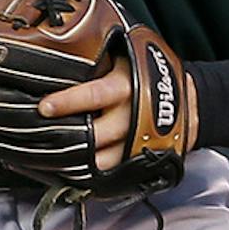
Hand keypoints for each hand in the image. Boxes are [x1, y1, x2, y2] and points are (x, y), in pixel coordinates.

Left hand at [37, 65, 166, 170]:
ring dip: (76, 161)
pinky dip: (91, 175)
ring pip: (103, 161)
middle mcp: (133, 117)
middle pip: (96, 135)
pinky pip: (112, 174)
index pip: (94, 95)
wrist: (188, 103)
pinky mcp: (139, 160)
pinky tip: (72, 171)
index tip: (44, 107)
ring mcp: (137, 143)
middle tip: (40, 138)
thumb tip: (60, 54)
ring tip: (49, 158)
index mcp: (127, 88)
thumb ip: (99, 61)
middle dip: (67, 138)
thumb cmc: (150, 77)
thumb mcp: (127, 59)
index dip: (68, 102)